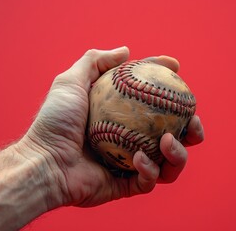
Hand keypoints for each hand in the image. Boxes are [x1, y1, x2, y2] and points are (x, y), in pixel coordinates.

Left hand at [19, 47, 203, 207]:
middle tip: (193, 121)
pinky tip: (139, 158)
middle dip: (192, 128)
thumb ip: (95, 61)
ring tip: (167, 141)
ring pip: (170, 161)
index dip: (169, 82)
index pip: (153, 98)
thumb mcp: (71, 81)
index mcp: (121, 115)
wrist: (42, 162)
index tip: (176, 69)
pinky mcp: (126, 185)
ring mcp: (130, 163)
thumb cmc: (54, 121)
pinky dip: (150, 170)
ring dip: (178, 152)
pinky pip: (150, 180)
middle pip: (173, 134)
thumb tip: (126, 51)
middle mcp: (130, 139)